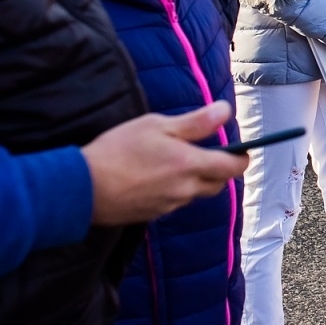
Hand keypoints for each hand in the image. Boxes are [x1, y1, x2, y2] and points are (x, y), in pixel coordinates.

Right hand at [82, 103, 246, 225]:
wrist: (82, 188)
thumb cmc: (118, 150)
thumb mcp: (157, 126)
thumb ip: (196, 122)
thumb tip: (225, 111)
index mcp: (190, 165)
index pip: (232, 168)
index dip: (241, 159)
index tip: (243, 151)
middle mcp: (185, 189)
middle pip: (217, 184)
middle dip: (219, 170)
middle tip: (208, 153)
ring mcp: (170, 205)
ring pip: (195, 193)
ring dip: (195, 179)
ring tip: (174, 161)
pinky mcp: (154, 214)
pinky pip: (175, 201)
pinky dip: (174, 189)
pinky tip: (154, 177)